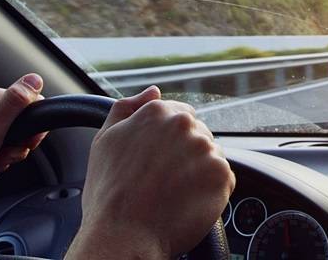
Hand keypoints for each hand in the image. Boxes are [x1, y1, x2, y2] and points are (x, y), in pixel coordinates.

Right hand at [66, 87, 234, 259]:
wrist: (122, 236)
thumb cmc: (109, 194)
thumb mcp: (104, 141)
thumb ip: (127, 108)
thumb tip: (153, 91)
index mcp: (158, 112)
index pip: (181, 115)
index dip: (170, 141)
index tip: (160, 160)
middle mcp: (184, 124)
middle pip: (197, 135)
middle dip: (185, 155)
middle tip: (163, 181)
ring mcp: (205, 148)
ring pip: (210, 156)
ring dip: (199, 172)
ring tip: (173, 193)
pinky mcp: (222, 175)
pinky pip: (223, 179)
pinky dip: (210, 192)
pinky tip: (186, 202)